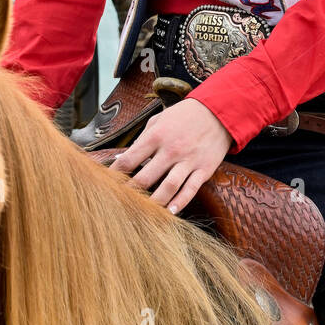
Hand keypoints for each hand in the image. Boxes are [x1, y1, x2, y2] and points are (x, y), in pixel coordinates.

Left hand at [109, 97, 233, 213]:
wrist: (217, 111)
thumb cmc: (183, 116)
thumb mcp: (159, 120)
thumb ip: (141, 140)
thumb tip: (122, 159)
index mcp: (156, 136)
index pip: (129, 160)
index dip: (115, 175)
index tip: (106, 185)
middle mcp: (171, 150)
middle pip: (145, 178)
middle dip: (130, 193)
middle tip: (121, 204)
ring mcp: (188, 161)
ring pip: (168, 188)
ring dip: (154, 203)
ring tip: (143, 213)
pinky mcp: (204, 169)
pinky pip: (190, 190)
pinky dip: (180, 203)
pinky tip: (170, 212)